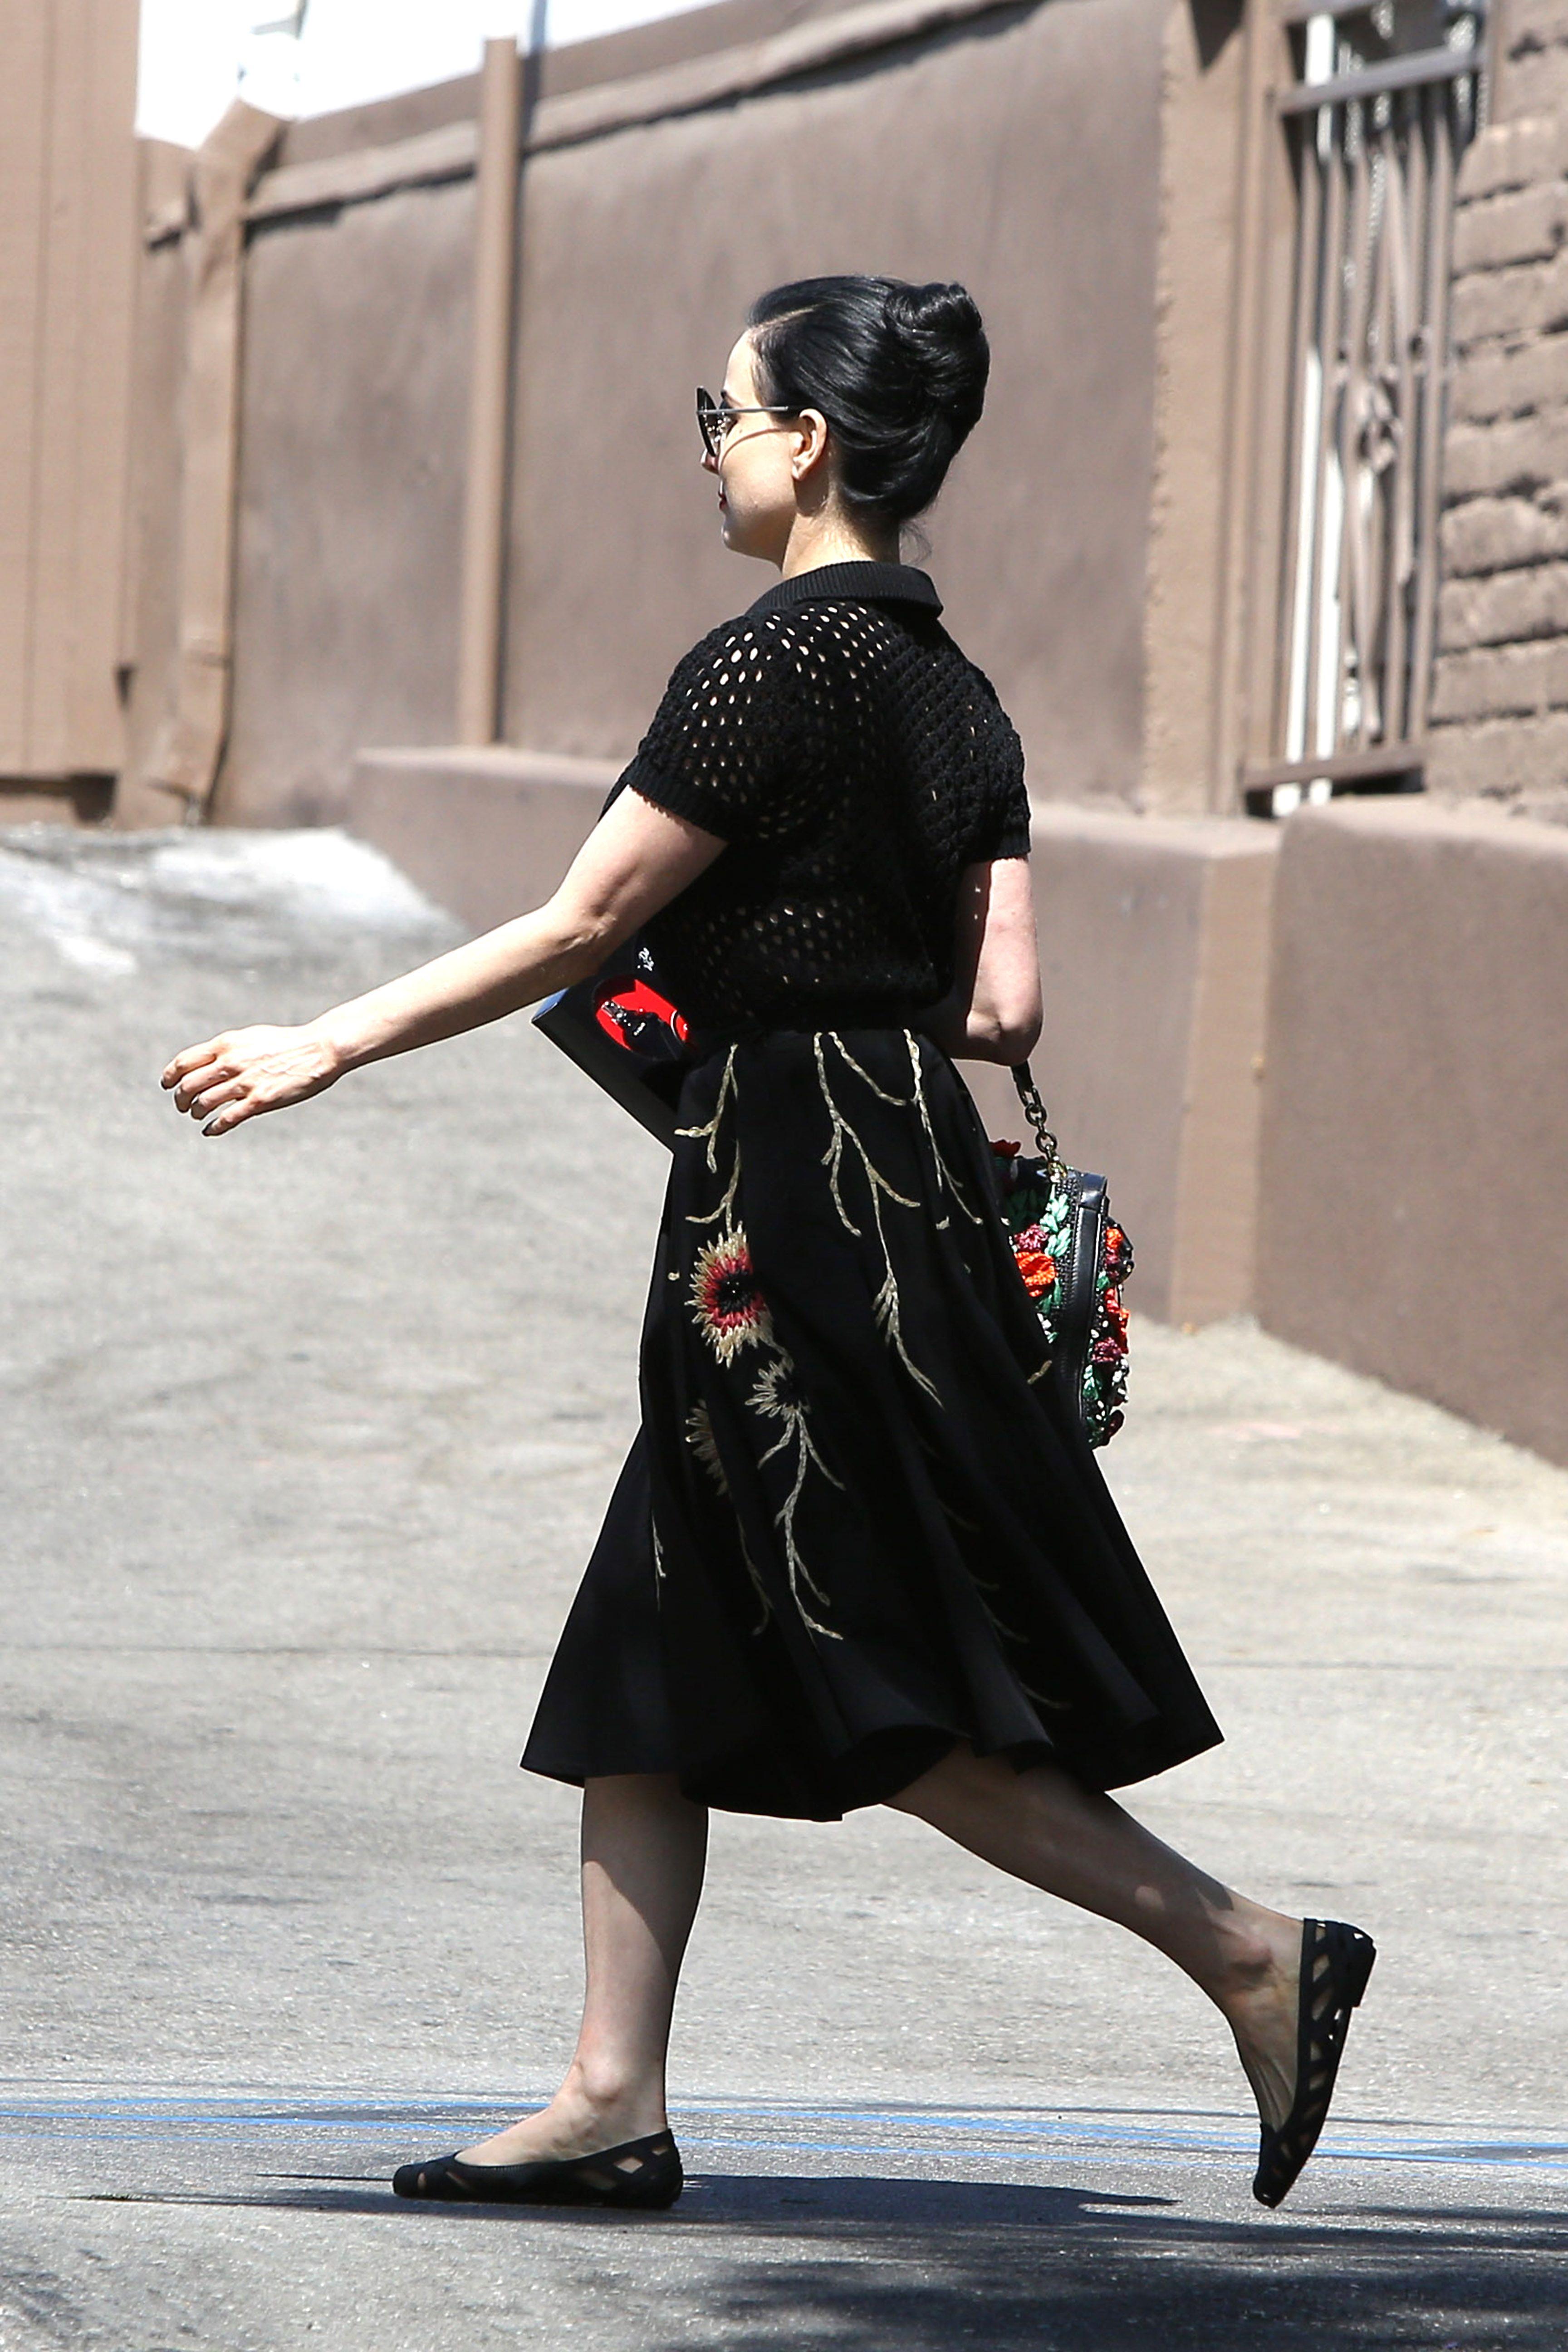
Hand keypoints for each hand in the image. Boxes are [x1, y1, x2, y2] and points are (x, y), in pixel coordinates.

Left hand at [161, 1024, 341, 1135]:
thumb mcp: (250, 1038)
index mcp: (226, 1044)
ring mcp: (245, 1082)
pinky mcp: (260, 1101)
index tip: (167, 1085)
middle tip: (182, 1106)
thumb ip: (227, 1050)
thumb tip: (207, 1062)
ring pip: (204, 1103)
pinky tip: (210, 1130)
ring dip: (195, 1112)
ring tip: (197, 1116)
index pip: (184, 1062)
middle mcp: (231, 1062)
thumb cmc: (286, 1044)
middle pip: (189, 1085)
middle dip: (180, 1099)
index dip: (170, 1076)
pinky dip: (214, 1127)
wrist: (319, 1050)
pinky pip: (227, 1119)